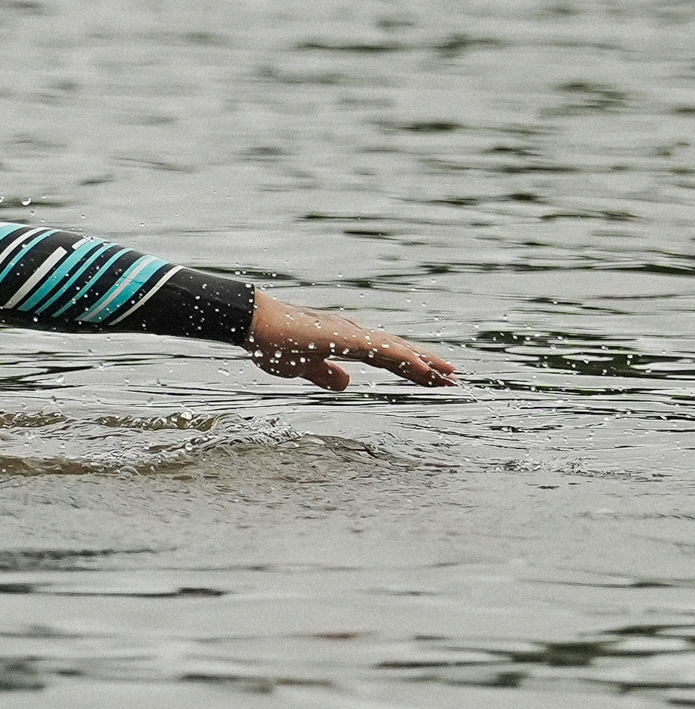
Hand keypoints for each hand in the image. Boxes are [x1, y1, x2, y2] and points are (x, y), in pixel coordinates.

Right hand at [245, 290, 457, 391]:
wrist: (255, 324)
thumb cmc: (272, 344)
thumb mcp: (302, 368)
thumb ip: (325, 375)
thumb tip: (347, 384)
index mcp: (346, 343)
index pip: (386, 358)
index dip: (410, 369)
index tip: (431, 379)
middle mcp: (356, 334)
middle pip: (400, 352)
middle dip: (427, 366)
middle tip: (453, 379)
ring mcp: (353, 333)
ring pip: (398, 350)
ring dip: (425, 363)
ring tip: (448, 375)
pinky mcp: (348, 337)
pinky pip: (384, 350)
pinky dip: (406, 359)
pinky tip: (423, 367)